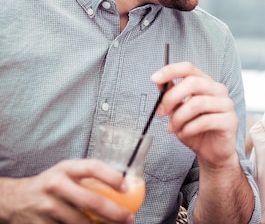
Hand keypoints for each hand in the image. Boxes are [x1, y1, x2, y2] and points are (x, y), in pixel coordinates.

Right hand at [0, 159, 132, 223]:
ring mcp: (48, 207)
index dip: (112, 177)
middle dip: (115, 213)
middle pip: (92, 202)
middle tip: (129, 219)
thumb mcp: (66, 172)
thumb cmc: (51, 184)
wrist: (15, 199)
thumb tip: (123, 186)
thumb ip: (88, 176)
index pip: (93, 167)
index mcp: (65, 168)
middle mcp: (56, 186)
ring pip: (81, 223)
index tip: (127, 188)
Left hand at [152, 63, 237, 167]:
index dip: (171, 71)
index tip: (154, 78)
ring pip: (197, 103)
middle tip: (161, 113)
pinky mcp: (230, 120)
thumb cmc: (196, 131)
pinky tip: (185, 133)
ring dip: (179, 117)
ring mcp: (226, 104)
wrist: (212, 154)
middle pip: (193, 83)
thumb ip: (172, 96)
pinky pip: (205, 121)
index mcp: (206, 84)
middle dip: (171, 98)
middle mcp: (218, 90)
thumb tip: (159, 81)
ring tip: (173, 128)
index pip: (189, 68)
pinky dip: (189, 128)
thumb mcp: (179, 112)